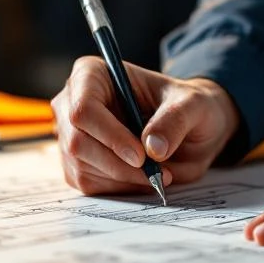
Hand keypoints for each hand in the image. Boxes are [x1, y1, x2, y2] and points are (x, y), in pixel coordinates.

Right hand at [52, 57, 239, 194]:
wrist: (187, 128)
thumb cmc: (185, 105)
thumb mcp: (193, 104)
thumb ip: (175, 119)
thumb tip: (153, 148)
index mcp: (92, 75)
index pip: (83, 108)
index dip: (110, 135)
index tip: (141, 156)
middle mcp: (72, 102)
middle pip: (77, 143)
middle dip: (118, 164)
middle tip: (155, 173)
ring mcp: (70, 135)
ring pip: (82, 168)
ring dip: (123, 178)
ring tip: (157, 173)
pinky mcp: (76, 163)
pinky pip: (88, 184)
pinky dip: (119, 187)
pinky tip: (141, 177)